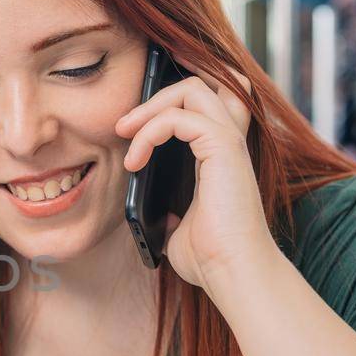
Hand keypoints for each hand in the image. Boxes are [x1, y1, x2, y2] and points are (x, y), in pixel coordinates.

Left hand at [114, 66, 279, 293]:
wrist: (232, 273)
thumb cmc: (211, 258)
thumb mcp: (180, 228)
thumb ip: (171, 212)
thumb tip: (158, 213)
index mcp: (222, 156)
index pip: (214, 98)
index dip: (182, 87)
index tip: (142, 103)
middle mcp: (231, 142)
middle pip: (201, 83)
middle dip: (156, 93)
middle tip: (123, 125)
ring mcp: (229, 142)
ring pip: (192, 88)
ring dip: (150, 107)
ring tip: (124, 134)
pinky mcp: (223, 148)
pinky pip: (180, 117)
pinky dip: (150, 132)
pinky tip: (134, 162)